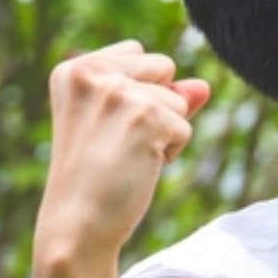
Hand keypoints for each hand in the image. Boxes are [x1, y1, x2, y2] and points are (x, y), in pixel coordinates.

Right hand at [33, 41, 210, 261]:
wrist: (76, 225)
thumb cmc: (95, 175)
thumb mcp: (121, 123)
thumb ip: (161, 94)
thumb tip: (204, 86)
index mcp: (74, 68)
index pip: (139, 53)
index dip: (138, 92)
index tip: (104, 125)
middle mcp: (91, 71)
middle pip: (165, 68)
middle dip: (156, 105)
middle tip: (117, 141)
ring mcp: (119, 92)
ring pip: (178, 100)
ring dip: (164, 132)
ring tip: (125, 156)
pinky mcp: (146, 117)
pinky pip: (185, 127)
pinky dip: (170, 152)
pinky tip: (137, 167)